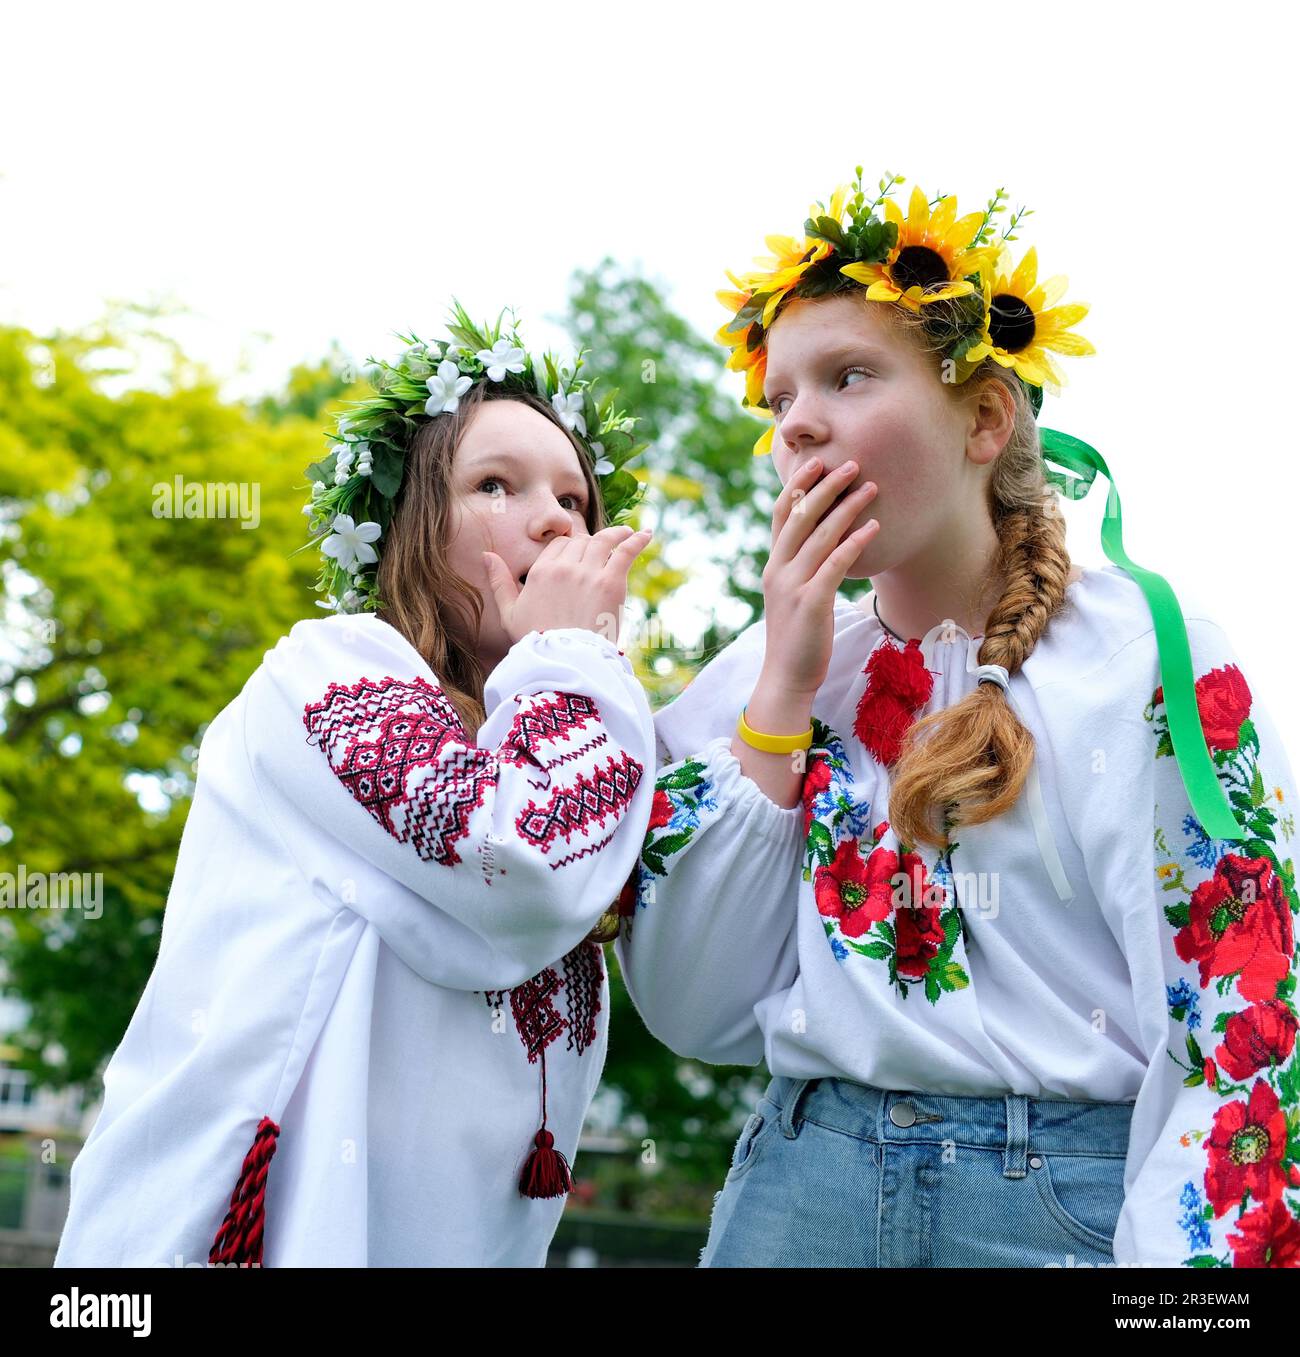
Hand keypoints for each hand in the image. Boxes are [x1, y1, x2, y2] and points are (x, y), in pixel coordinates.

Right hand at [482, 526, 652, 645]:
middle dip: (592, 543)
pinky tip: (647, 535)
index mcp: (541, 571)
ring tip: (627, 532)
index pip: (559, 544)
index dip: (571, 545)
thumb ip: (500, 582)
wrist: (564, 663)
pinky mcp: (611, 583)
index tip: (581, 549)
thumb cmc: (536, 643)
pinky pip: (626, 552)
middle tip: (605, 545)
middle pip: (581, 542)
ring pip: (603, 541)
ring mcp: (589, 573)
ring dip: (617, 534)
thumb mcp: (510, 613)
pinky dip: (637, 540)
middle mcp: (563, 567)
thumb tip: (487, 554)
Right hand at [761, 457, 878, 697]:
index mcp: (773, 566)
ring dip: (848, 508)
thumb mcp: (793, 596)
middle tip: (852, 463)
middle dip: (826, 486)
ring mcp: (793, 586)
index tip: (817, 462)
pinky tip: (873, 528)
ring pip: (819, 536)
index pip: (780, 514)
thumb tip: (825, 542)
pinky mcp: (811, 604)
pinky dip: (855, 543)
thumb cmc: (798, 637)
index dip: (797, 485)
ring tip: (871, 487)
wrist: (786, 677)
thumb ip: (802, 568)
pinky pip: (835, 565)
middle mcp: (778, 571)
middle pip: (799, 516)